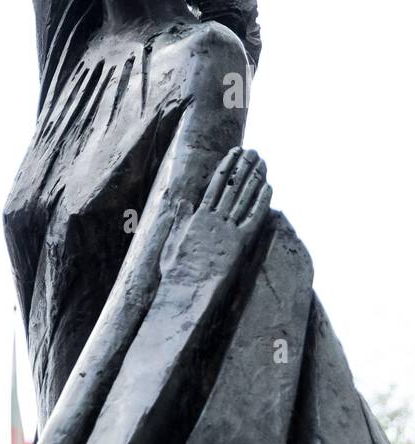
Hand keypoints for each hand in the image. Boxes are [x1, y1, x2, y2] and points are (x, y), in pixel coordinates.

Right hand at [160, 146, 270, 278]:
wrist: (185, 292)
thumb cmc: (176, 272)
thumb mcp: (173, 242)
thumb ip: (180, 221)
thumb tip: (184, 201)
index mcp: (198, 217)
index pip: (216, 185)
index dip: (226, 167)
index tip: (234, 152)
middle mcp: (215, 220)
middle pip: (232, 187)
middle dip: (243, 167)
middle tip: (254, 151)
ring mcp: (227, 231)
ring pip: (244, 198)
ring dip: (254, 178)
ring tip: (263, 162)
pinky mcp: (238, 245)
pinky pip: (253, 219)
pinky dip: (261, 202)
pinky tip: (269, 187)